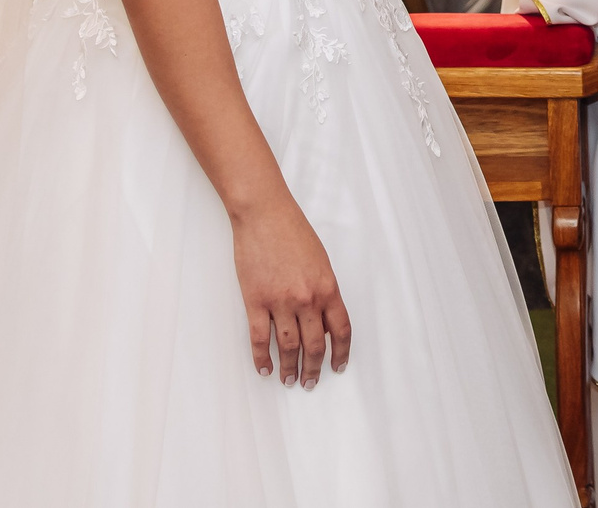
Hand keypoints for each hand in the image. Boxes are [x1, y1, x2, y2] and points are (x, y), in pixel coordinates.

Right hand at [232, 193, 350, 386]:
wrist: (265, 215)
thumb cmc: (293, 233)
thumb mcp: (320, 262)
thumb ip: (324, 291)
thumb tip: (322, 321)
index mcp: (328, 288)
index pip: (341, 330)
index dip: (341, 353)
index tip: (338, 367)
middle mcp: (308, 299)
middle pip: (315, 345)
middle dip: (314, 368)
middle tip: (310, 382)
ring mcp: (281, 302)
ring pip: (289, 346)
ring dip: (290, 368)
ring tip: (289, 381)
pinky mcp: (256, 301)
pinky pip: (260, 338)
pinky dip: (262, 358)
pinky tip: (265, 369)